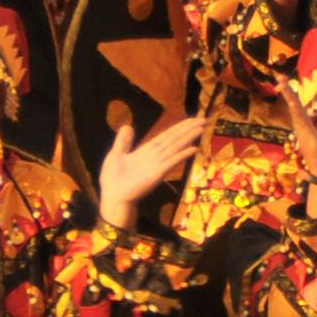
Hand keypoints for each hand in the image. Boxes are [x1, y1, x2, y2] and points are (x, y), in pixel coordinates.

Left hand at [96, 108, 203, 227]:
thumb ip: (123, 141)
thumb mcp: (115, 155)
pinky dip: (182, 155)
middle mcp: (155, 156)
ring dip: (188, 137)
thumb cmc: (112, 180)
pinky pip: (171, 162)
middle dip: (188, 129)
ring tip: (201, 128)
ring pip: (175, 147)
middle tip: (204, 119)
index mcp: (146, 151)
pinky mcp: (156, 174)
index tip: (191, 119)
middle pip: (174, 139)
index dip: (178, 127)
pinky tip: (193, 149)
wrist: (112, 197)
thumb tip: (128, 125)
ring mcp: (157, 165)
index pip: (166, 136)